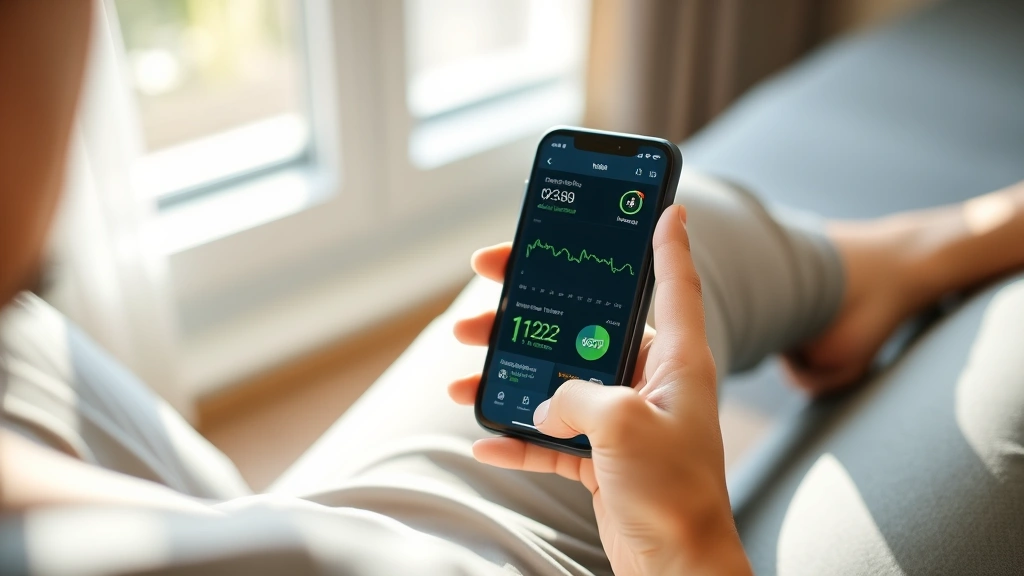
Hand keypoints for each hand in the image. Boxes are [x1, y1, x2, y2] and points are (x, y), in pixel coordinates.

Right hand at [450, 206, 749, 575]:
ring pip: (559, 381)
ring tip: (464, 372)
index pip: (674, 284)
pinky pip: (552, 438)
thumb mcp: (622, 426)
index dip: (668, 241)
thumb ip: (578, 396)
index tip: (663, 205)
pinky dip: (519, 439)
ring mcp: (624, 421)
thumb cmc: (674, 495)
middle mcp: (650, 383)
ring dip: (511, 375)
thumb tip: (547, 402)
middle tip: (490, 278)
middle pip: (589, 325)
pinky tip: (485, 440)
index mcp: (674, 362)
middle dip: (535, 305)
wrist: (677, 569)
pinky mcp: (604, 458)